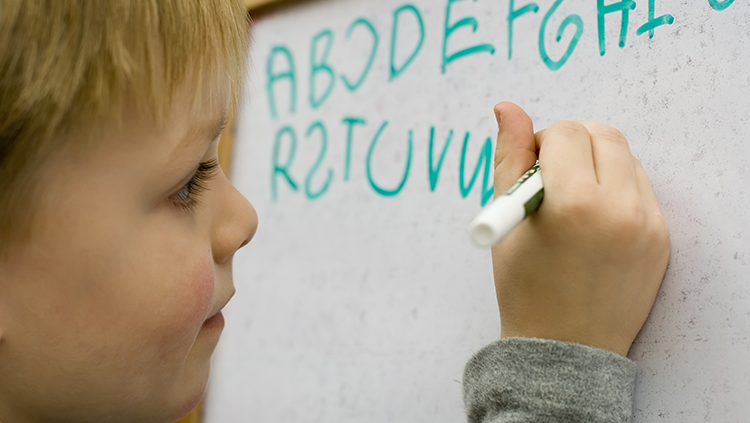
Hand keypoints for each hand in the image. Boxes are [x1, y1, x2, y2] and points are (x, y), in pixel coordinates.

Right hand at [490, 102, 669, 356]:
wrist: (565, 349)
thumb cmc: (524, 287)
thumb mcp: (507, 221)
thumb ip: (509, 158)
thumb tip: (507, 108)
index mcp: (574, 204)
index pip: (565, 133)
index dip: (541, 144)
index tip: (531, 170)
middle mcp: (620, 208)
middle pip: (603, 135)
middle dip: (572, 144)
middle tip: (551, 177)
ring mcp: (647, 224)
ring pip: (625, 157)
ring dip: (596, 164)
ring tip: (572, 202)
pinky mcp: (661, 237)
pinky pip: (640, 187)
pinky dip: (615, 188)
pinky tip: (592, 220)